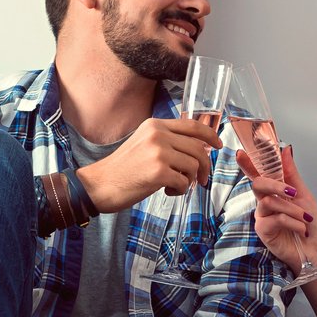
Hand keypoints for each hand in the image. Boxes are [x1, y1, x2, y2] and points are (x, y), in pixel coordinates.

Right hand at [78, 116, 222, 210]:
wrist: (99, 185)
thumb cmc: (121, 170)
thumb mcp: (143, 144)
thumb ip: (167, 141)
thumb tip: (197, 148)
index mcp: (154, 125)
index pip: (192, 125)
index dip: (210, 135)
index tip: (218, 145)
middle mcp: (158, 135)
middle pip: (198, 148)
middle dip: (204, 167)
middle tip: (202, 180)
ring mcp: (158, 153)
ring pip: (194, 166)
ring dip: (190, 180)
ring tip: (175, 185)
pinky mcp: (158, 172)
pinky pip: (185, 182)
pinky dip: (180, 190)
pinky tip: (167, 190)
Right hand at [237, 144, 316, 274]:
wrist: (315, 248)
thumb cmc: (310, 224)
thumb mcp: (303, 195)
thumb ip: (291, 173)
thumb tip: (286, 149)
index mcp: (274, 192)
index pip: (258, 174)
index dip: (248, 164)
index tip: (240, 152)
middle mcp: (264, 202)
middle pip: (258, 184)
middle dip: (276, 185)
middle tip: (293, 191)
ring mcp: (262, 216)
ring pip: (270, 202)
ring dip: (292, 209)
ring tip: (305, 218)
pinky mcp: (262, 230)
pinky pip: (275, 218)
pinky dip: (292, 222)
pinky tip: (301, 229)